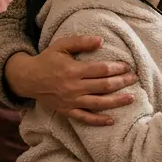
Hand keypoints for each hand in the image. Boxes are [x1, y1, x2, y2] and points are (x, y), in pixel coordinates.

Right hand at [9, 36, 136, 126]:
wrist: (27, 78)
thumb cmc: (47, 60)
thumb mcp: (61, 45)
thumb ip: (81, 42)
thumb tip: (101, 40)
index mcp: (73, 70)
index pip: (102, 70)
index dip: (117, 68)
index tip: (128, 66)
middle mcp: (73, 87)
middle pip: (103, 86)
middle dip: (121, 82)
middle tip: (133, 79)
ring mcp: (70, 101)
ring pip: (98, 103)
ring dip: (116, 101)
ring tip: (131, 98)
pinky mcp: (66, 111)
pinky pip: (84, 118)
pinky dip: (98, 120)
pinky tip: (112, 120)